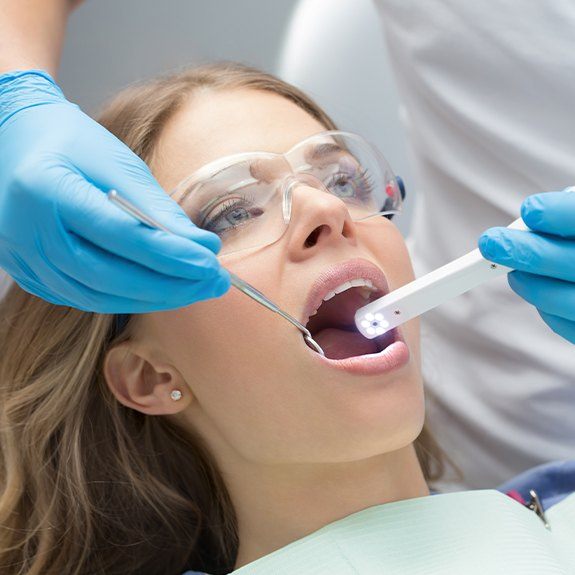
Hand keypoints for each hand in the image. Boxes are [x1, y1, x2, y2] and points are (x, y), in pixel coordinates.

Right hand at [0, 70, 229, 312]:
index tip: (211, 265)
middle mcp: (27, 232)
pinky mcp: (30, 274)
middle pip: (110, 276)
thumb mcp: (119, 163)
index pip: (121, 235)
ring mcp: (24, 258)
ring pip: (98, 296)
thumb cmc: (72, 143)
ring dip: (154, 298)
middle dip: (170, 285)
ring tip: (195, 289)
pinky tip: (159, 291)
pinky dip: (127, 299)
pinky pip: (85, 298)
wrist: (16, 141)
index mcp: (47, 189)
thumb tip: (203, 247)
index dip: (170, 256)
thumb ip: (158, 209)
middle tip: (214, 283)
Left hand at [478, 188, 574, 342]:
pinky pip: (573, 328)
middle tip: (492, 243)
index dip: (560, 215)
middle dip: (529, 252)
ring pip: (570, 302)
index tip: (529, 209)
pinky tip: (536, 289)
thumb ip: (572, 216)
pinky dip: (549, 310)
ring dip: (532, 285)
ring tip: (511, 269)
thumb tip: (534, 217)